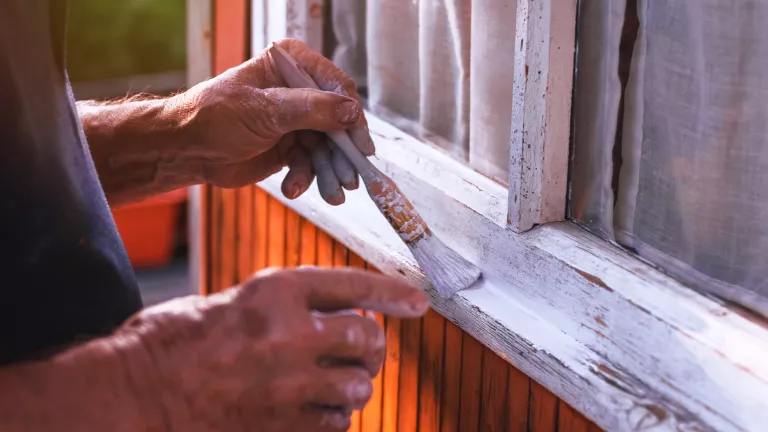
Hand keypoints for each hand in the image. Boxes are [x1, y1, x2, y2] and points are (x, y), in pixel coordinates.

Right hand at [117, 267, 428, 431]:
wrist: (133, 394)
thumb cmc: (173, 341)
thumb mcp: (233, 301)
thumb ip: (285, 307)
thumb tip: (332, 317)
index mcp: (275, 292)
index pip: (353, 285)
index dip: (392, 292)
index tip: (418, 301)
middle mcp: (290, 335)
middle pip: (366, 339)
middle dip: (371, 346)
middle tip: (362, 350)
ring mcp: (287, 385)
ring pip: (357, 388)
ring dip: (352, 385)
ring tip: (331, 383)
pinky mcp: (281, 426)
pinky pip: (334, 425)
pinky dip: (333, 417)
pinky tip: (313, 410)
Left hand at [172, 38, 373, 204]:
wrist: (186, 150)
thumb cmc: (215, 116)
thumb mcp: (266, 110)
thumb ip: (312, 109)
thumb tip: (352, 111)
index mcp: (291, 65)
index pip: (336, 87)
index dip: (352, 117)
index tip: (360, 145)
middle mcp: (298, 91)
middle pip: (337, 122)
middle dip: (341, 153)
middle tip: (350, 180)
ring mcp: (295, 121)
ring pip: (327, 148)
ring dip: (328, 172)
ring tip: (332, 195)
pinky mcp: (290, 148)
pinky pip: (310, 164)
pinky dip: (305, 178)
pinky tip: (292, 188)